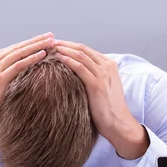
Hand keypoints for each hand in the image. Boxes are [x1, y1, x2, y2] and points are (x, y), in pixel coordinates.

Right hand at [0, 33, 54, 154]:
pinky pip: (18, 65)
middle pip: (17, 48)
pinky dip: (32, 58)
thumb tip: (11, 81)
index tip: (42, 40)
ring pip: (19, 53)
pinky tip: (43, 54)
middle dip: (35, 41)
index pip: (11, 50)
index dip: (27, 44)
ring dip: (37, 46)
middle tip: (50, 35)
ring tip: (51, 41)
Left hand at [54, 40, 148, 159]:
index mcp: (110, 65)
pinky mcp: (97, 84)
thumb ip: (94, 76)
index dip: (69, 46)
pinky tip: (57, 59)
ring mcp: (103, 74)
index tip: (55, 45)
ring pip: (80, 55)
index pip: (86, 50)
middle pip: (82, 49)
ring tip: (49, 48)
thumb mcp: (104, 87)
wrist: (118, 123)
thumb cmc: (108, 109)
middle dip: (64, 44)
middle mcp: (107, 66)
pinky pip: (80, 67)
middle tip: (48, 43)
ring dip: (63, 50)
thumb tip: (75, 73)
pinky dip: (67, 60)